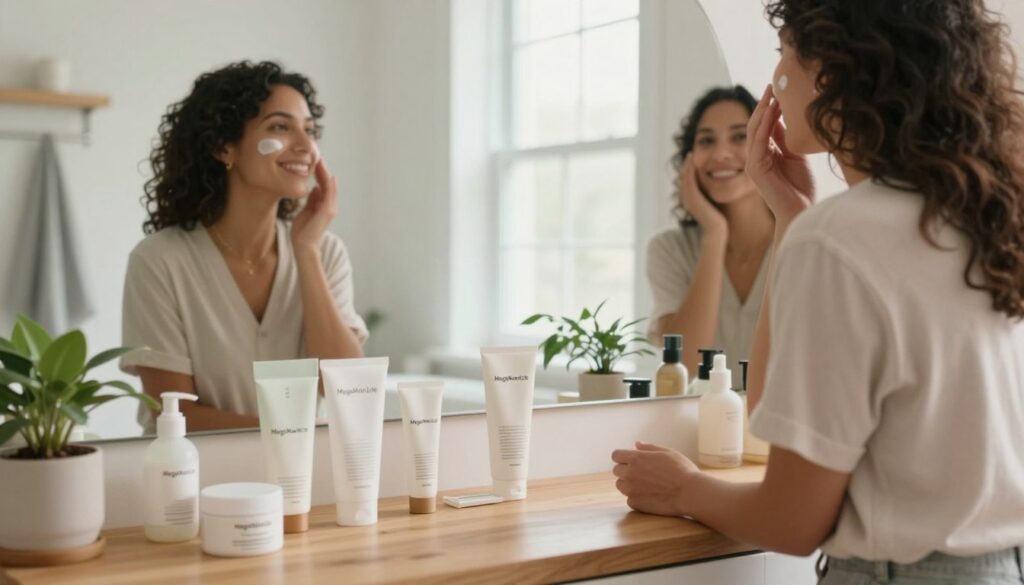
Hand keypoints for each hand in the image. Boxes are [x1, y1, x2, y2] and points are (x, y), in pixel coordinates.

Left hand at [290, 158, 337, 256]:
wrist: (303, 246)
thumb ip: (311, 201)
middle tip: (318, 157)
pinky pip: (330, 195)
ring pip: (329, 187)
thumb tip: (315, 189)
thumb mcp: (305, 211)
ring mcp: (329, 209)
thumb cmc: (302, 231)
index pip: (322, 186)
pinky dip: (330, 185)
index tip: (314, 162)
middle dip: (323, 171)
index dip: (319, 174)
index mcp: (322, 205)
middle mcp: (329, 206)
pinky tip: (328, 175)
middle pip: (327, 184)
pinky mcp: (327, 212)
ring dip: (326, 174)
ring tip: (321, 162)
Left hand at [611, 441, 701, 516]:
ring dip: (629, 485)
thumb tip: (636, 444)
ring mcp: (631, 490)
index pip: (616, 455)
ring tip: (647, 486)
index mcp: (636, 458)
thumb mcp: (667, 452)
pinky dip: (637, 498)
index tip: (630, 461)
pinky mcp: (635, 503)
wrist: (690, 493)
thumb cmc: (682, 470)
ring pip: (621, 485)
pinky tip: (651, 496)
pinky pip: (629, 499)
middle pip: (616, 471)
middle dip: (626, 470)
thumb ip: (649, 448)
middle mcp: (629, 473)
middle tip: (643, 474)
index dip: (623, 457)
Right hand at [678, 154, 727, 236]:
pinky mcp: (692, 197)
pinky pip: (689, 180)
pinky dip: (689, 170)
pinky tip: (693, 162)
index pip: (686, 182)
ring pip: (684, 178)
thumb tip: (714, 190)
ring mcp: (687, 198)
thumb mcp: (712, 204)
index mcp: (689, 200)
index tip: (692, 160)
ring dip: (686, 165)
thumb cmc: (717, 219)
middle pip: (683, 178)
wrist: (717, 229)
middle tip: (689, 154)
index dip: (688, 170)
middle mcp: (686, 198)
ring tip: (690, 155)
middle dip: (685, 166)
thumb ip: (709, 197)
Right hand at [745, 85, 814, 229]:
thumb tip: (785, 115)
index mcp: (766, 153)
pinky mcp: (755, 169)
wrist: (801, 211)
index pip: (765, 125)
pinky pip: (757, 141)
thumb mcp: (796, 155)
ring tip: (772, 94)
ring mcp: (753, 163)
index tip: (779, 89)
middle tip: (773, 85)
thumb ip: (788, 138)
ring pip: (754, 130)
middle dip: (764, 104)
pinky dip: (764, 125)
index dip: (771, 107)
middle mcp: (756, 156)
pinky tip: (772, 112)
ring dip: (762, 111)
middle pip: (756, 124)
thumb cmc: (801, 187)